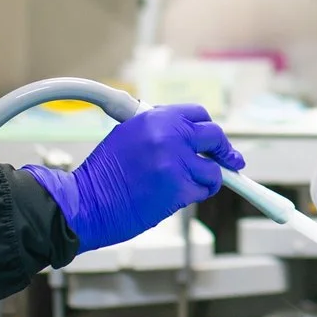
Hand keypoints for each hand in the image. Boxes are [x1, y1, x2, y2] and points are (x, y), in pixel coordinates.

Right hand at [24, 104, 245, 251]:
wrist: (86, 203)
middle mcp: (169, 136)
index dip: (209, 128)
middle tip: (230, 161)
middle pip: (215, 136)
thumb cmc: (100, 175)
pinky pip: (203, 190)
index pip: (198, 114)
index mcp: (155, 118)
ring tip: (185, 185)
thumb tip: (186, 135)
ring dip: (206, 179)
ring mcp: (176, 164)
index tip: (215, 139)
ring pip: (213, 170)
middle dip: (224, 151)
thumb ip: (158, 131)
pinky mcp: (179, 190)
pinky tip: (176, 197)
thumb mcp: (126, 136)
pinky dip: (196, 195)